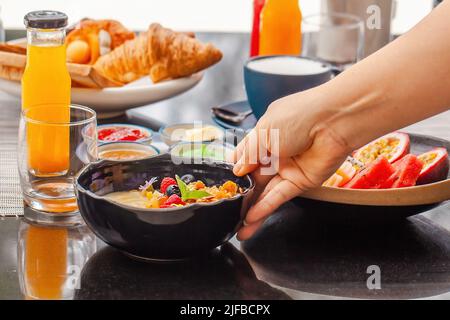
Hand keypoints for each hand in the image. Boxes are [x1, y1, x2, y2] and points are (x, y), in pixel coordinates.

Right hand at [232, 90, 350, 240]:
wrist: (334, 121)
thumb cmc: (301, 116)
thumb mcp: (265, 131)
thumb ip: (248, 153)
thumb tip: (236, 170)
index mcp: (265, 136)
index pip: (245, 156)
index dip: (234, 171)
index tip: (222, 187)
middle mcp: (275, 153)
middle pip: (253, 179)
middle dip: (241, 195)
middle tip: (227, 212)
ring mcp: (288, 169)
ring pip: (265, 192)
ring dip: (251, 209)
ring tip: (238, 227)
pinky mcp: (300, 182)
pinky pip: (279, 196)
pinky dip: (265, 207)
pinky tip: (251, 218)